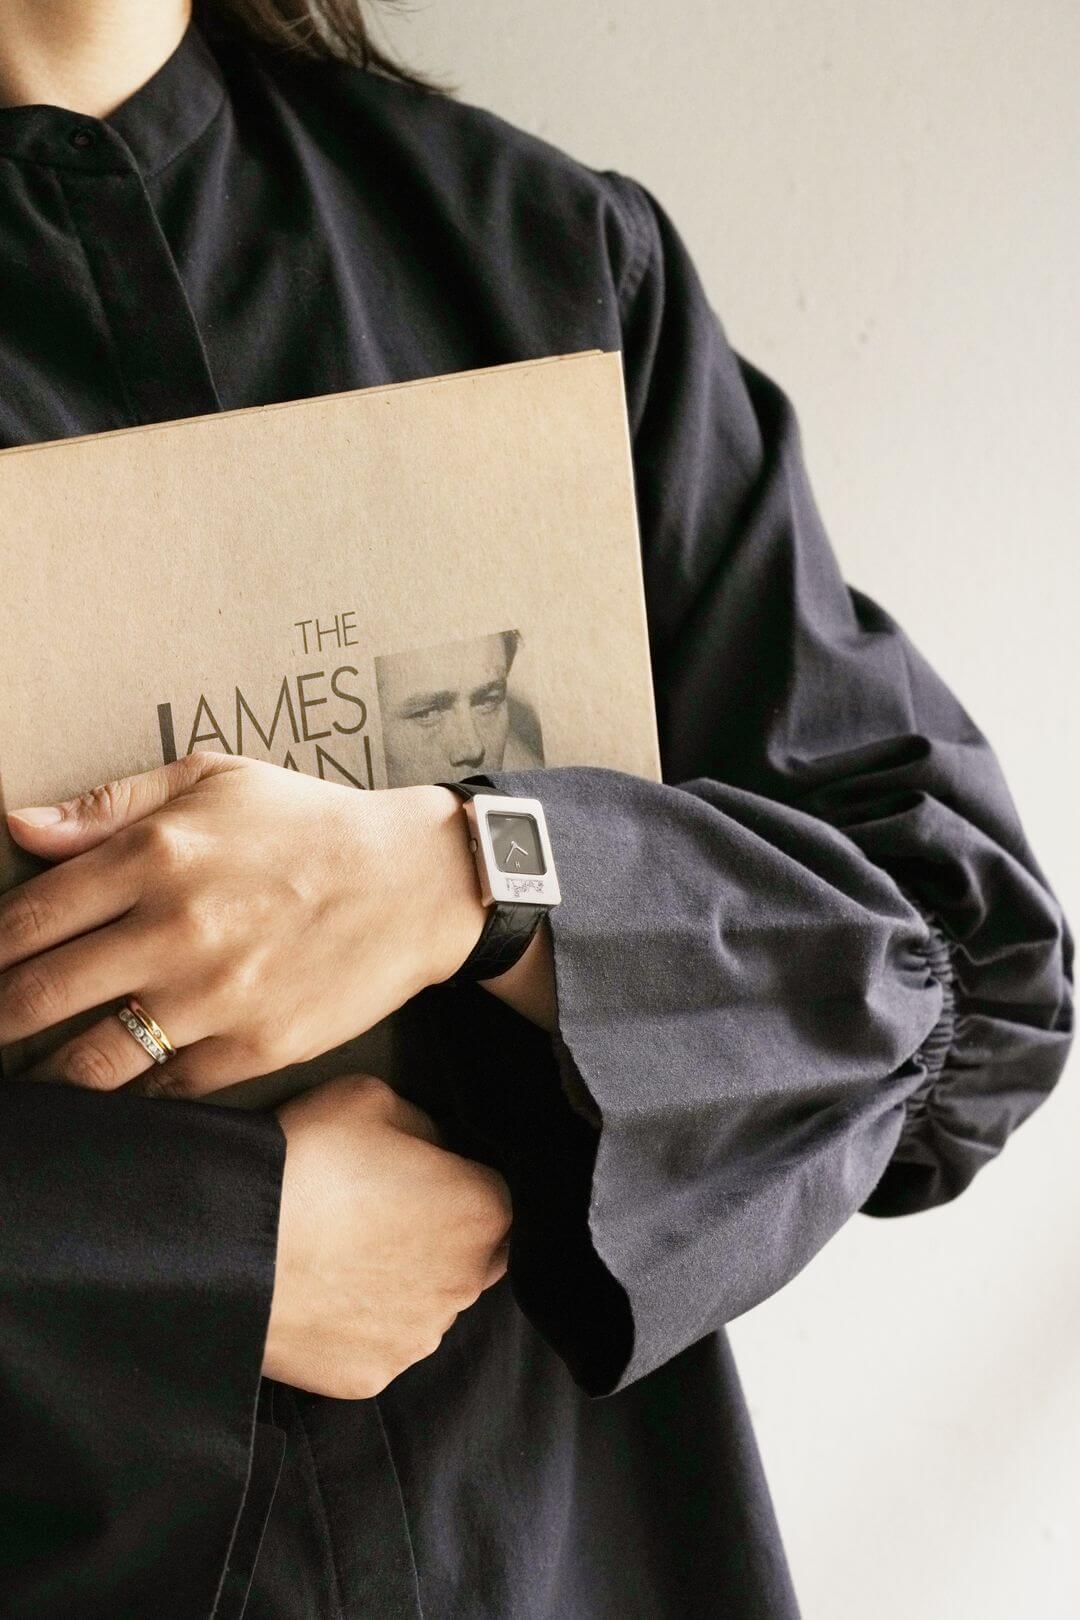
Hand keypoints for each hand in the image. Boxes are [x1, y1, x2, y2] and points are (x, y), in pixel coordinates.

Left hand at [0, 752, 485, 1095]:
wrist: (416, 882)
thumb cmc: (310, 824)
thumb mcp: (214, 780)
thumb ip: (110, 804)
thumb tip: (17, 826)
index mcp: (154, 854)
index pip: (25, 919)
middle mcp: (174, 928)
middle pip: (37, 997)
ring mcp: (214, 996)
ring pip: (89, 1062)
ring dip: (45, 1077)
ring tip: (31, 1079)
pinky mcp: (255, 1047)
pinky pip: (164, 1090)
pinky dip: (130, 1097)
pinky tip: (115, 1092)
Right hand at [264, 1073, 510, 1398]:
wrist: (228, 1243)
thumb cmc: (306, 1157)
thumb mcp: (373, 1096)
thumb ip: (425, 1126)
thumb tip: (434, 1150)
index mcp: (483, 1211)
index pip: (497, 1193)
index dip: (458, 1178)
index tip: (417, 1173)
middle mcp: (467, 1284)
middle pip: (475, 1255)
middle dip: (444, 1235)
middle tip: (380, 1213)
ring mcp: (419, 1338)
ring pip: (429, 1304)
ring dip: (404, 1282)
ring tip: (341, 1254)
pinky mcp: (372, 1377)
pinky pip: (380, 1344)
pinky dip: (360, 1324)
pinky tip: (322, 1294)